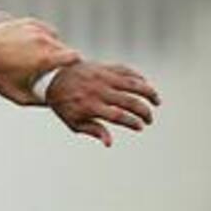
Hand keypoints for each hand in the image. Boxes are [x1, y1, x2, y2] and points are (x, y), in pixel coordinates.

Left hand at [0, 18, 79, 105]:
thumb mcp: (18, 95)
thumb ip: (40, 100)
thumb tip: (54, 103)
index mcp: (46, 57)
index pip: (75, 57)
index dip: (74, 65)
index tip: (70, 71)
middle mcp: (45, 40)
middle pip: (65, 49)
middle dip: (61, 58)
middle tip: (51, 69)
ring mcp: (37, 29)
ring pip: (54, 39)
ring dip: (50, 48)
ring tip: (35, 58)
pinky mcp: (30, 22)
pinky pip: (43, 31)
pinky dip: (40, 38)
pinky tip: (28, 48)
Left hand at [44, 60, 160, 147]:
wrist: (54, 79)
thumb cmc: (65, 105)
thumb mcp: (74, 122)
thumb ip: (93, 131)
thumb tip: (109, 143)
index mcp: (90, 106)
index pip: (117, 115)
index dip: (132, 122)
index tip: (140, 127)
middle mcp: (99, 91)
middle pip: (129, 101)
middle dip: (144, 112)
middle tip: (149, 120)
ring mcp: (104, 78)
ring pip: (134, 84)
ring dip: (149, 93)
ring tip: (157, 103)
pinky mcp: (106, 67)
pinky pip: (128, 71)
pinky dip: (140, 79)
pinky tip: (146, 87)